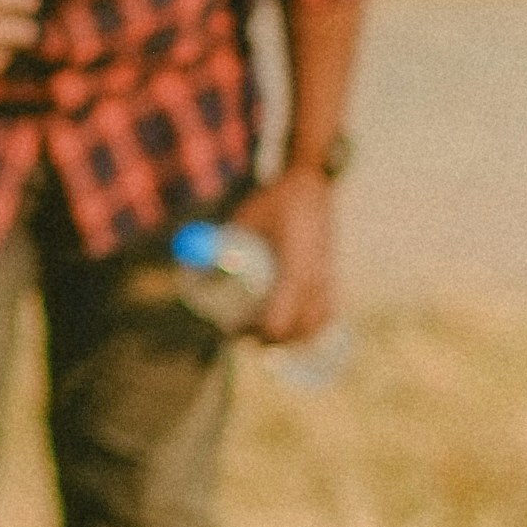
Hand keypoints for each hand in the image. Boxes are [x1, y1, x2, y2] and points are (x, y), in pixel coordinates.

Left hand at [225, 168, 337, 345]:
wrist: (310, 187)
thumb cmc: (276, 202)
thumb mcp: (246, 217)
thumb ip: (224, 243)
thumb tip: (194, 265)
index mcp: (297, 264)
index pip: (282, 315)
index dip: (260, 331)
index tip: (235, 331)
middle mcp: (317, 276)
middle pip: (300, 327)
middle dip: (272, 339)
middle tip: (244, 337)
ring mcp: (328, 278)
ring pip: (317, 323)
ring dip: (292, 337)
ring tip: (263, 336)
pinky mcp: (331, 278)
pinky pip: (326, 313)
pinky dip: (309, 327)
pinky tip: (290, 330)